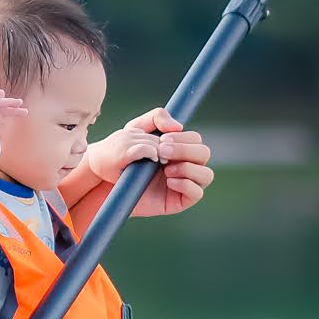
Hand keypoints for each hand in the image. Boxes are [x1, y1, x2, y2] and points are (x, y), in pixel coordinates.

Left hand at [86, 110, 213, 216]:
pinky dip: (186, 184)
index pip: (196, 140)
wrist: (111, 182)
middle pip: (204, 154)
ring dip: (188, 168)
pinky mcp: (180, 201)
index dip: (183, 138)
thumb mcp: (137, 130)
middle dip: (185, 150)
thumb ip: (156, 117)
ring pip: (206, 174)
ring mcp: (185, 184)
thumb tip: (178, 125)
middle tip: (162, 153)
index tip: (162, 140)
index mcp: (179, 149)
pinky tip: (169, 181)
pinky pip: (197, 193)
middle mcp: (186, 165)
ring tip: (166, 170)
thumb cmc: (125, 157)